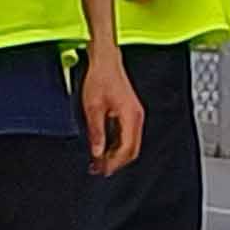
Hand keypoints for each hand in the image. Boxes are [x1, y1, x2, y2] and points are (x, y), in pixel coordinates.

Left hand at [81, 51, 142, 174]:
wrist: (105, 60)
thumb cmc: (99, 78)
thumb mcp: (92, 107)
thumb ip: (96, 132)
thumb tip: (97, 152)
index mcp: (130, 117)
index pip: (127, 149)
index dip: (114, 162)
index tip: (101, 169)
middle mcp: (136, 117)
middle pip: (131, 150)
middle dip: (116, 162)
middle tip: (99, 169)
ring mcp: (135, 115)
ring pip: (130, 144)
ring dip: (116, 154)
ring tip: (99, 161)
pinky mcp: (130, 113)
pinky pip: (127, 135)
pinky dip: (116, 145)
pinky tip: (104, 147)